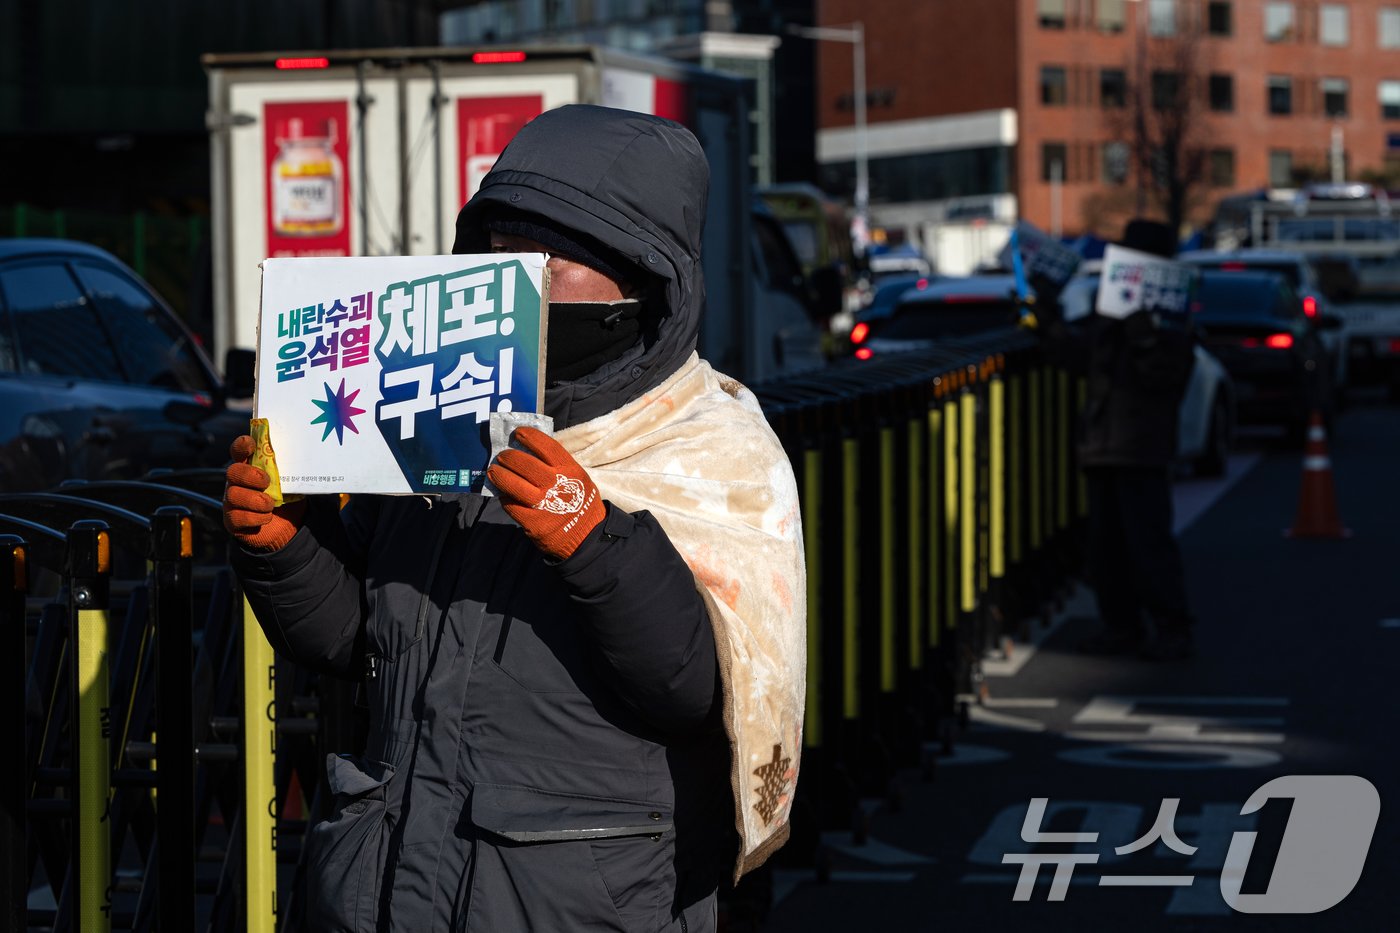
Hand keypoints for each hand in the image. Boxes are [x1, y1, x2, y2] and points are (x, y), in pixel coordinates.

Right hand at [223, 435, 305, 551]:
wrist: (286, 524)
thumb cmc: (285, 496)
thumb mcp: (289, 480)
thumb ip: (288, 470)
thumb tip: (303, 458)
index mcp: (249, 467)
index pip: (239, 451)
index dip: (241, 446)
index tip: (250, 444)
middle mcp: (236, 482)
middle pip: (233, 472)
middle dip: (250, 475)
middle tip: (267, 482)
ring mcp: (232, 501)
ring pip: (233, 495)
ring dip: (255, 500)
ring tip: (270, 504)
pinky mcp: (232, 521)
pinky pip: (237, 517)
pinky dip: (255, 517)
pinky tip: (267, 517)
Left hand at [487, 427, 603, 559]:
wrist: (587, 536)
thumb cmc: (579, 502)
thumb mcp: (578, 478)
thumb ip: (558, 465)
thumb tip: (530, 450)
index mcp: (570, 471)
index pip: (547, 446)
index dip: (530, 437)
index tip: (517, 433)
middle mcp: (557, 485)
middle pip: (525, 464)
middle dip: (509, 457)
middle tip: (501, 456)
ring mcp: (544, 505)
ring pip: (513, 485)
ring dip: (499, 475)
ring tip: (494, 471)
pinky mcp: (534, 523)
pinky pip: (511, 505)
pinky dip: (504, 497)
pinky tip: (503, 493)